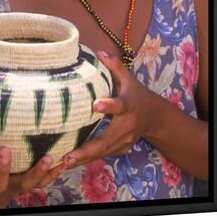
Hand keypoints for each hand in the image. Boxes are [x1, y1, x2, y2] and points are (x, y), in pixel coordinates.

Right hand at [0, 121, 65, 210]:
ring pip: (27, 184)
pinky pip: (41, 183)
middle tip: (7, 149)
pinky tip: (64, 162)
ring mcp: (12, 189)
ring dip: (39, 171)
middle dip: (3, 166)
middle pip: (0, 180)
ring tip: (49, 157)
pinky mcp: (24, 188)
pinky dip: (53, 174)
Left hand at [62, 51, 156, 168]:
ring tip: (63, 163)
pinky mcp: (121, 149)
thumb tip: (99, 52)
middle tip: (68, 156)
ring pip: (103, 152)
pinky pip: (102, 155)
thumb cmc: (135, 93)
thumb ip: (115, 65)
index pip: (119, 105)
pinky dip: (87, 160)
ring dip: (83, 159)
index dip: (109, 106)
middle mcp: (127, 126)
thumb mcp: (128, 77)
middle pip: (107, 140)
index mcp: (128, 105)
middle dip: (87, 149)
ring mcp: (124, 141)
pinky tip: (70, 163)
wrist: (154, 116)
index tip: (96, 104)